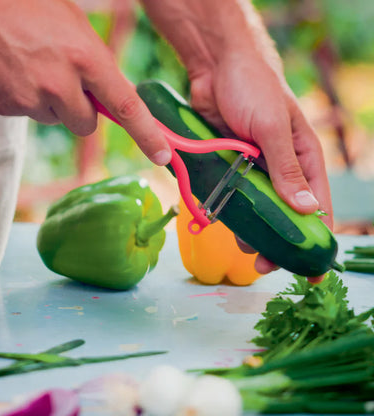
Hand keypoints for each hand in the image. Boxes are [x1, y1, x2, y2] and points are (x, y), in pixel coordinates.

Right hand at [0, 0, 170, 165]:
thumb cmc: (26, 1)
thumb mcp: (74, 24)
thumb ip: (95, 64)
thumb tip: (109, 95)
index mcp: (85, 57)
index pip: (127, 108)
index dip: (148, 136)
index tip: (163, 156)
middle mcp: (59, 83)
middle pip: (86, 124)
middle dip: (81, 109)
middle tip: (65, 80)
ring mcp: (28, 97)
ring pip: (55, 119)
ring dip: (50, 102)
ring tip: (32, 65)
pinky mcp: (4, 105)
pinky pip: (27, 113)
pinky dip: (25, 98)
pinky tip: (12, 70)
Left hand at [189, 51, 332, 276]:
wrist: (216, 67)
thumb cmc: (253, 87)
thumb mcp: (273, 127)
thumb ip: (287, 168)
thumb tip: (307, 209)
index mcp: (303, 158)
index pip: (317, 206)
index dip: (315, 238)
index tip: (312, 270)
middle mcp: (280, 168)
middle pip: (284, 215)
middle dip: (276, 241)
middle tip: (261, 265)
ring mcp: (253, 169)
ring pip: (257, 210)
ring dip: (251, 230)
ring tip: (242, 247)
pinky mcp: (230, 166)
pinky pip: (232, 196)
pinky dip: (229, 211)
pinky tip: (224, 223)